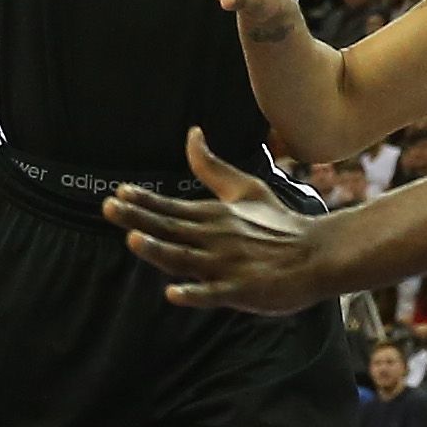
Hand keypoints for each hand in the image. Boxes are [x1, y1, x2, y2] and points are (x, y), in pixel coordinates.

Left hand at [100, 127, 328, 310]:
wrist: (318, 254)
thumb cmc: (279, 223)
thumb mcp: (245, 188)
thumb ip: (212, 167)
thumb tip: (192, 133)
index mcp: (213, 216)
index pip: (170, 208)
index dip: (142, 202)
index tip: (117, 193)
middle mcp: (216, 238)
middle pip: (170, 229)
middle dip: (138, 219)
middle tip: (108, 208)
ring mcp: (227, 265)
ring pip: (186, 258)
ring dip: (159, 250)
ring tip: (133, 241)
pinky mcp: (242, 289)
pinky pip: (213, 293)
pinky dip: (194, 293)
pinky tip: (173, 294)